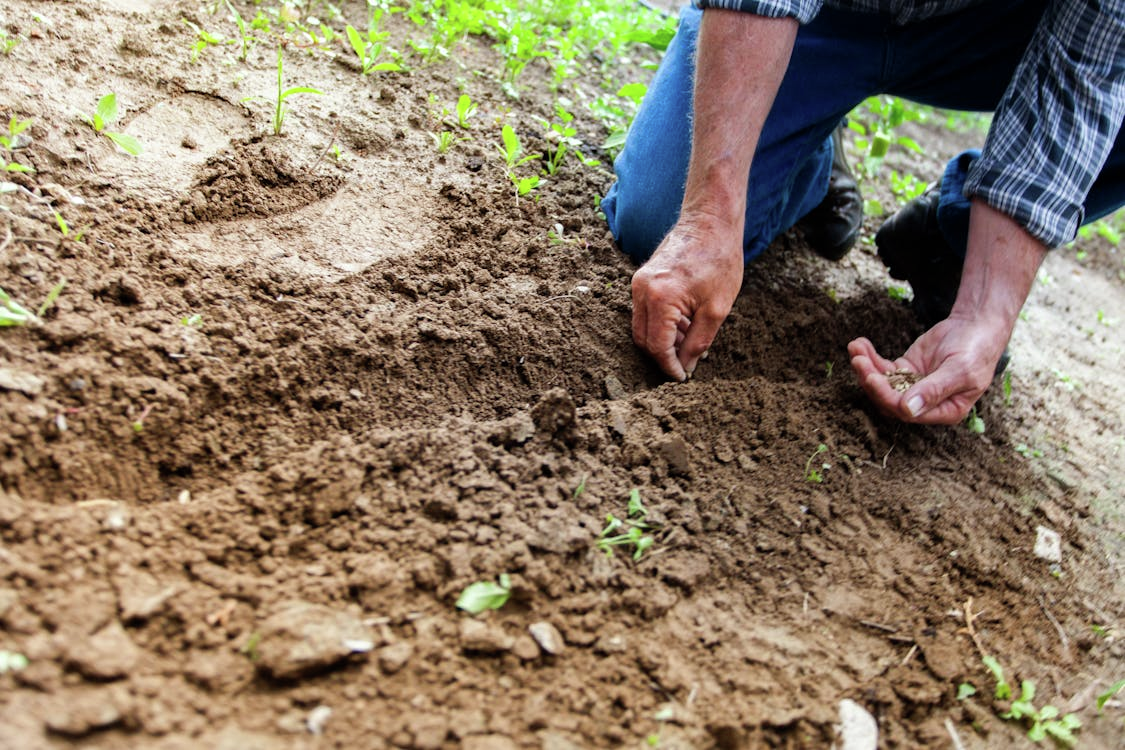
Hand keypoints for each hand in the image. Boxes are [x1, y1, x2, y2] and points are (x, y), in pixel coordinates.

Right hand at [631, 219, 744, 380]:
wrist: (710, 222)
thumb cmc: (719, 260)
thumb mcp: (717, 309)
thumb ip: (698, 342)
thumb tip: (686, 367)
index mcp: (660, 298)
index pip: (657, 346)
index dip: (669, 367)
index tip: (682, 378)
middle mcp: (642, 290)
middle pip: (643, 339)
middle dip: (663, 356)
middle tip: (686, 364)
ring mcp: (638, 283)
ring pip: (642, 327)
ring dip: (663, 340)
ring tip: (690, 341)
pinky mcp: (642, 278)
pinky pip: (645, 312)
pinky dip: (661, 324)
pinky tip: (684, 324)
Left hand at [848, 312, 1009, 423]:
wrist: (976, 326)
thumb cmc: (976, 350)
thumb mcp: (960, 371)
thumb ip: (934, 390)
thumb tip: (908, 410)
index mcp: (944, 411)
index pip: (907, 412)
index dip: (887, 397)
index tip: (872, 378)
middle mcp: (926, 404)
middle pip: (889, 400)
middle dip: (871, 381)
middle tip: (858, 360)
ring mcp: (913, 386)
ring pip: (882, 384)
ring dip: (866, 368)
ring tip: (855, 348)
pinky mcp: (905, 370)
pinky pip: (883, 368)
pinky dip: (870, 357)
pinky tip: (859, 344)